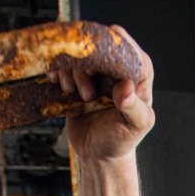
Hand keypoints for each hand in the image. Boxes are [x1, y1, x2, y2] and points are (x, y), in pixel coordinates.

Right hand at [48, 26, 154, 161]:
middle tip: (86, 91)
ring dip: (70, 70)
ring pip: (77, 50)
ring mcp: (96, 69)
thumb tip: (124, 86)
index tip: (95, 72)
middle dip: (85, 62)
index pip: (122, 42)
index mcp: (138, 70)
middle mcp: (117, 65)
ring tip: (75, 94)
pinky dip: (56, 69)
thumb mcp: (134, 126)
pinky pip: (62, 60)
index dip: (105, 51)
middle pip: (96, 41)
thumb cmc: (121, 140)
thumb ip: (134, 107)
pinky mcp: (77, 76)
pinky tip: (58, 84)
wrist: (99, 153)